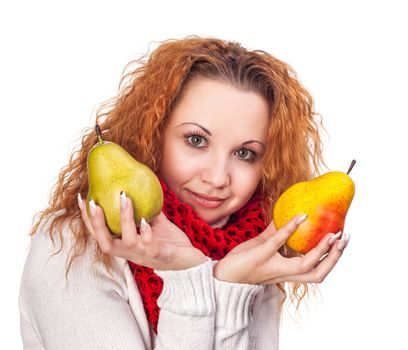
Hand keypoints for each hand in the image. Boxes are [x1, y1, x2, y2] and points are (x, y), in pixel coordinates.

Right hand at [78, 194, 207, 270]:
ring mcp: (146, 255)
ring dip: (124, 219)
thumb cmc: (171, 243)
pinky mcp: (161, 256)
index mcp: (127, 245)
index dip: (89, 220)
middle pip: (105, 244)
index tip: (83, 199)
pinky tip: (144, 220)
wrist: (192, 263)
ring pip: (128, 242)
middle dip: (97, 224)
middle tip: (94, 203)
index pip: (102, 234)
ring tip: (124, 198)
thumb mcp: (156, 224)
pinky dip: (145, 233)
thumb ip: (147, 210)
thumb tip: (140, 187)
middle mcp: (132, 253)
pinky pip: (150, 247)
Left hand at [213, 214, 348, 283]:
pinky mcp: (260, 256)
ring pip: (304, 265)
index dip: (332, 260)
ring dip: (320, 250)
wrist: (223, 275)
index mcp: (286, 273)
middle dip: (334, 258)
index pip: (316, 272)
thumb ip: (276, 234)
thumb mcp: (263, 247)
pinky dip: (289, 229)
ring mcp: (273, 266)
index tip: (343, 244)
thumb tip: (287, 215)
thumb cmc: (243, 261)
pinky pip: (277, 243)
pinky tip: (300, 217)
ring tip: (331, 234)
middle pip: (318, 274)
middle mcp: (283, 273)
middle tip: (344, 240)